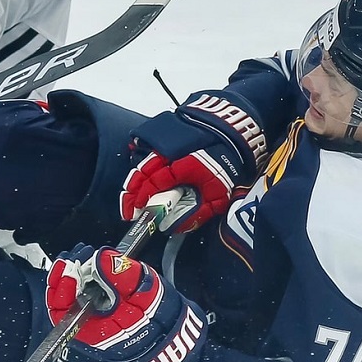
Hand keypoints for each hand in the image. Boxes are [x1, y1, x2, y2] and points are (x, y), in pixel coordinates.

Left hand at [45, 244, 206, 361]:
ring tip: (86, 253)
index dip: (61, 288)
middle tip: (80, 252)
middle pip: (61, 298)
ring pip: (71, 292)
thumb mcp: (146, 297)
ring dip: (75, 270)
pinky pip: (83, 290)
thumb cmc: (160, 321)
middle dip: (67, 272)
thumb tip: (101, 257)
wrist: (173, 337)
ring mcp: (91, 316)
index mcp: (92, 329)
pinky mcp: (99, 307)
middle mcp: (87, 325)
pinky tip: (93, 260)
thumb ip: (123, 277)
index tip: (72, 269)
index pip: (60, 310)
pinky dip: (85, 273)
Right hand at [122, 91, 268, 232]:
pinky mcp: (167, 143)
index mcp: (182, 168)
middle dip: (131, 193)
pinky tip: (139, 179)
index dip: (142, 199)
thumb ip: (197, 213)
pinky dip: (141, 169)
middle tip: (128, 208)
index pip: (154, 184)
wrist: (232, 136)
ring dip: (134, 182)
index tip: (136, 211)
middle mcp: (170, 156)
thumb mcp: (218, 196)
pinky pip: (148, 156)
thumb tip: (176, 226)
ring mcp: (167, 148)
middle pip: (142, 174)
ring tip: (131, 197)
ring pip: (142, 164)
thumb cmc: (225, 165)